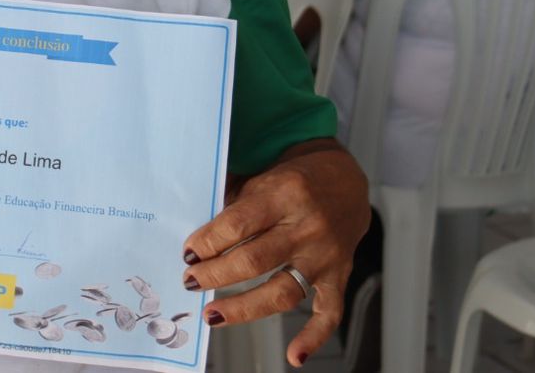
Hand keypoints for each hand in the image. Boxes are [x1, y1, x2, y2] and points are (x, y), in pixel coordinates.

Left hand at [182, 140, 369, 367]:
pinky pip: (329, 312)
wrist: (345, 182)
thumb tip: (197, 241)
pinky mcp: (339, 276)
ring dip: (244, 307)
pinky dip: (313, 337)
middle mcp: (307, 226)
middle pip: (255, 260)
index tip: (189, 253)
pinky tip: (294, 355)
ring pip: (283, 291)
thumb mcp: (262, 179)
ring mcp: (325, 255)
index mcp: (284, 194)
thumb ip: (233, 204)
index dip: (209, 242)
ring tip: (212, 314)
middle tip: (190, 281)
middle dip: (216, 275)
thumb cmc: (294, 182)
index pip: (238, 224)